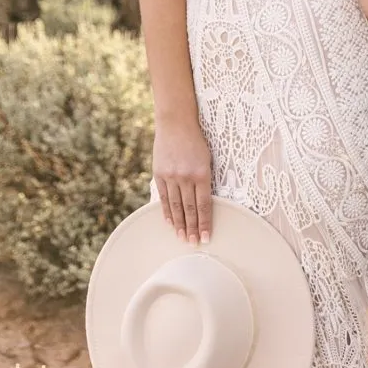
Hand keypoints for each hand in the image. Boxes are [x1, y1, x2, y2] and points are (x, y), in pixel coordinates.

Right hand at [152, 121, 212, 245]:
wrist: (176, 123)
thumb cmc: (196, 141)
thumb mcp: (207, 159)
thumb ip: (205, 181)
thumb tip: (204, 204)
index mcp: (202, 174)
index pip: (204, 205)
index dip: (204, 224)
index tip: (205, 238)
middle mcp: (186, 177)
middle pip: (189, 209)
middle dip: (191, 229)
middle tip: (193, 244)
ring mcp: (171, 176)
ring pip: (176, 206)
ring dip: (179, 224)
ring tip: (181, 238)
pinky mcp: (159, 174)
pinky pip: (164, 197)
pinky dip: (167, 211)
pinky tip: (170, 223)